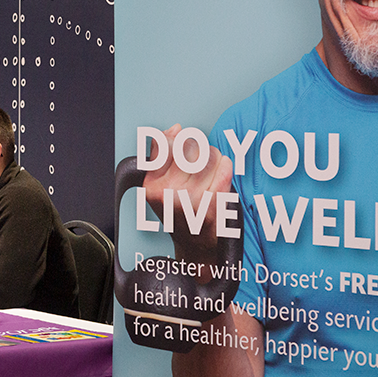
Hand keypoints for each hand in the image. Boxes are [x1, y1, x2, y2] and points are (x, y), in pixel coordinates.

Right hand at [142, 124, 233, 263]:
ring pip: (208, 155)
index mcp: (152, 186)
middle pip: (189, 146)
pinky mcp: (211, 207)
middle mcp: (168, 194)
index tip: (185, 142)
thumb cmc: (180, 211)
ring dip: (214, 155)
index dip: (179, 138)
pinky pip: (223, 171)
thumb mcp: (159, 185)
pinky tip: (224, 167)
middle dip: (199, 146)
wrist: (196, 246)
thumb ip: (161, 155)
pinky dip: (226, 165)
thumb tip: (175, 129)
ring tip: (214, 163)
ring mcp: (189, 202)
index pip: (167, 143)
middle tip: (203, 154)